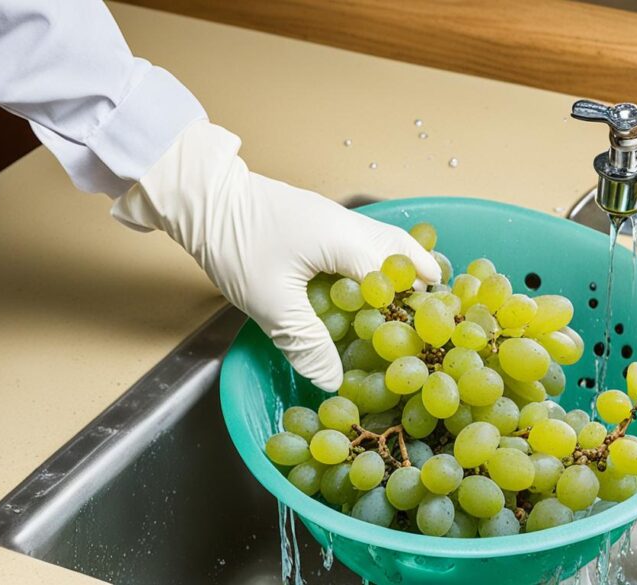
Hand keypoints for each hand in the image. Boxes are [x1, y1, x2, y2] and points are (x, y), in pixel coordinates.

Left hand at [112, 120, 439, 390]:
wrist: (204, 196)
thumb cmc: (237, 245)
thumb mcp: (270, 303)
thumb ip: (306, 343)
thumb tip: (334, 383)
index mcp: (348, 243)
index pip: (397, 280)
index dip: (412, 310)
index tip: (424, 337)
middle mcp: (353, 226)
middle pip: (404, 252)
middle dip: (421, 282)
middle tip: (432, 316)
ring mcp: (338, 219)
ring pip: (388, 242)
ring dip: (402, 269)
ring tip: (412, 299)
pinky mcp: (322, 220)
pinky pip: (368, 240)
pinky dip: (380, 261)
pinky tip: (368, 284)